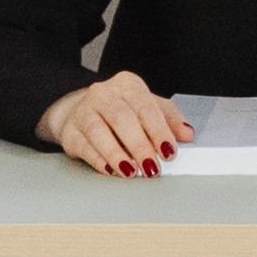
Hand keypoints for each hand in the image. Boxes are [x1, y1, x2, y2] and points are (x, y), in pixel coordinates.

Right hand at [45, 72, 187, 175]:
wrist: (80, 111)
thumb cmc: (120, 111)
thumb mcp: (147, 108)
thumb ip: (169, 119)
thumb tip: (187, 134)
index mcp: (127, 85)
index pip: (146, 107)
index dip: (159, 131)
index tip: (169, 152)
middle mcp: (103, 93)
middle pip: (122, 118)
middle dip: (139, 145)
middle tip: (151, 167)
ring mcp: (83, 111)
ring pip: (99, 132)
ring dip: (117, 154)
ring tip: (131, 171)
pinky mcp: (69, 132)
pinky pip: (83, 146)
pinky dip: (98, 160)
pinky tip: (111, 170)